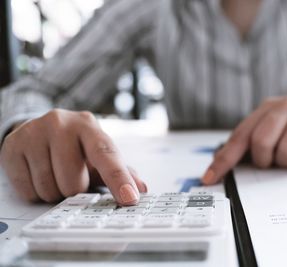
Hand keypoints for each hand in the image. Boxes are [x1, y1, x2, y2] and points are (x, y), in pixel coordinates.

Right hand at [0, 109, 146, 204]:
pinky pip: (28, 190)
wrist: (37, 130)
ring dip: (55, 192)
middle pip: (74, 182)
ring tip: (55, 174)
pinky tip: (38, 174)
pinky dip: (36, 192)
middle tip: (72, 176)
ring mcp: (34, 133)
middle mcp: (61, 124)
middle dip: (75, 190)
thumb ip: (121, 170)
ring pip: (49, 189)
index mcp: (88, 126)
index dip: (119, 179)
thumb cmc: (74, 145)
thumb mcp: (98, 153)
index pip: (107, 154)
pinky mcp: (12, 147)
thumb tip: (141, 188)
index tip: (130, 198)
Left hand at [202, 94, 286, 183]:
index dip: (223, 160)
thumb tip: (219, 167)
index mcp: (264, 109)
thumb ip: (249, 143)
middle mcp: (283, 105)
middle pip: (261, 142)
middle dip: (265, 161)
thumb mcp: (272, 128)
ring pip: (286, 151)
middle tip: (273, 161)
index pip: (239, 137)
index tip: (209, 179)